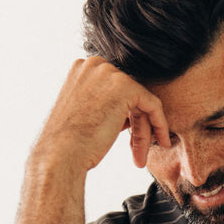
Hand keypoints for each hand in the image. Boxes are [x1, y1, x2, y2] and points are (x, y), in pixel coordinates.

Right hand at [33, 56, 169, 171]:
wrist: (61, 155)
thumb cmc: (69, 144)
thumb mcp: (83, 114)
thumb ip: (101, 103)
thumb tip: (125, 112)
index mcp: (82, 69)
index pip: (115, 90)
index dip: (125, 116)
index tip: (128, 138)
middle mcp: (94, 65)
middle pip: (129, 96)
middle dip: (136, 126)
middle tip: (138, 153)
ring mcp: (109, 74)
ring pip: (141, 103)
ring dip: (144, 133)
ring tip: (141, 158)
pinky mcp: (125, 87)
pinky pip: (152, 105)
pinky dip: (159, 124)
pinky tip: (162, 141)